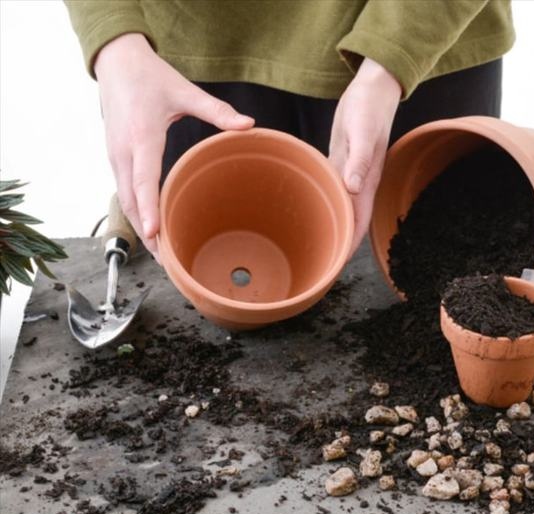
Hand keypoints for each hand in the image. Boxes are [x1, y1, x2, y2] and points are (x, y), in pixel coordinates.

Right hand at [94, 33, 254, 259]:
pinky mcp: (116, 159)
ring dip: (142, 229)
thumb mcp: (185, 91)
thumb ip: (217, 111)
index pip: (143, 181)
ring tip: (162, 255)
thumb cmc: (149, 77)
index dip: (150, 211)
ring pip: (125, 202)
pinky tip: (152, 229)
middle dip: (148, 234)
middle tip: (168, 263)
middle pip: (131, 202)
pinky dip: (137, 214)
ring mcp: (116, 157)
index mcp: (141, 137)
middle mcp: (123, 152)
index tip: (156, 235)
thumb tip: (249, 124)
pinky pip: (124, 193)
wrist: (115, 62)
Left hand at [329, 58, 401, 256]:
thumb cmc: (369, 108)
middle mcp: (358, 183)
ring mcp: (349, 174)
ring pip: (339, 209)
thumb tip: (354, 189)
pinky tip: (310, 211)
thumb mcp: (363, 132)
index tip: (335, 268)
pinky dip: (323, 204)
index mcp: (366, 181)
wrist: (373, 89)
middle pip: (349, 222)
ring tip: (313, 246)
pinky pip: (331, 191)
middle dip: (337, 244)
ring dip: (330, 226)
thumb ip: (358, 160)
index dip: (348, 247)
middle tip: (318, 265)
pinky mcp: (339, 163)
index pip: (358, 223)